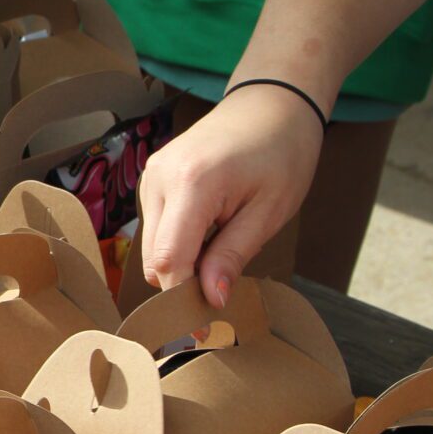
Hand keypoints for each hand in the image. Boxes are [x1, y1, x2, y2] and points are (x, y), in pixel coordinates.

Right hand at [136, 85, 325, 306]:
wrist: (271, 104)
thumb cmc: (281, 152)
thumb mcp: (268, 211)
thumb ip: (232, 255)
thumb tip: (211, 300)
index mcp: (192, 183)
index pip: (171, 260)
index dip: (184, 299)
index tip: (204, 329)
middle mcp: (160, 178)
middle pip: (155, 259)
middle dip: (184, 284)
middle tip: (222, 295)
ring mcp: (151, 176)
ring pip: (153, 248)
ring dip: (183, 263)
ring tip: (223, 248)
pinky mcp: (152, 178)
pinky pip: (157, 228)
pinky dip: (179, 243)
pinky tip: (210, 231)